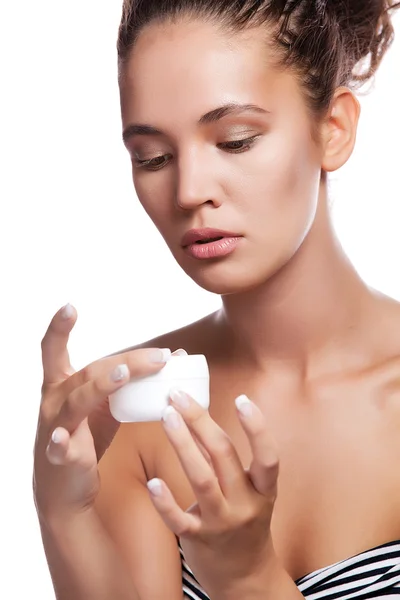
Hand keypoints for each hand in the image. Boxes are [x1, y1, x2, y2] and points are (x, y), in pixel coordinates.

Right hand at [33, 303, 172, 522]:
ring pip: (77, 401)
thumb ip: (132, 382)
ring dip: (101, 386)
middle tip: (162, 356)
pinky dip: (61, 443)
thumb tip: (172, 355)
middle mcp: (55, 401)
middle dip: (126, 362)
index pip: (55, 351)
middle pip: (90, 372)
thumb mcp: (106, 408)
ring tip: (124, 375)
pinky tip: (64, 439)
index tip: (70, 306)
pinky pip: (59, 447)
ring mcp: (54, 427)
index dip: (60, 328)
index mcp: (63, 386)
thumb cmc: (86, 440)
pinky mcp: (59, 457)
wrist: (65, 490)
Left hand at [146, 388, 279, 597]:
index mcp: (263, 490)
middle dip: (200, 420)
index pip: (268, 456)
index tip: (242, 398)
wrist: (245, 577)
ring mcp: (222, 523)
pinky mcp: (199, 541)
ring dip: (182, 444)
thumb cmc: (244, 523)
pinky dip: (165, 501)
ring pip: (202, 479)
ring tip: (166, 417)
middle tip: (178, 395)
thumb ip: (227, 461)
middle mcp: (246, 505)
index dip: (257, 427)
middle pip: (224, 455)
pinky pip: (179, 520)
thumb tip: (198, 418)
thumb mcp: (250, 493)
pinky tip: (153, 482)